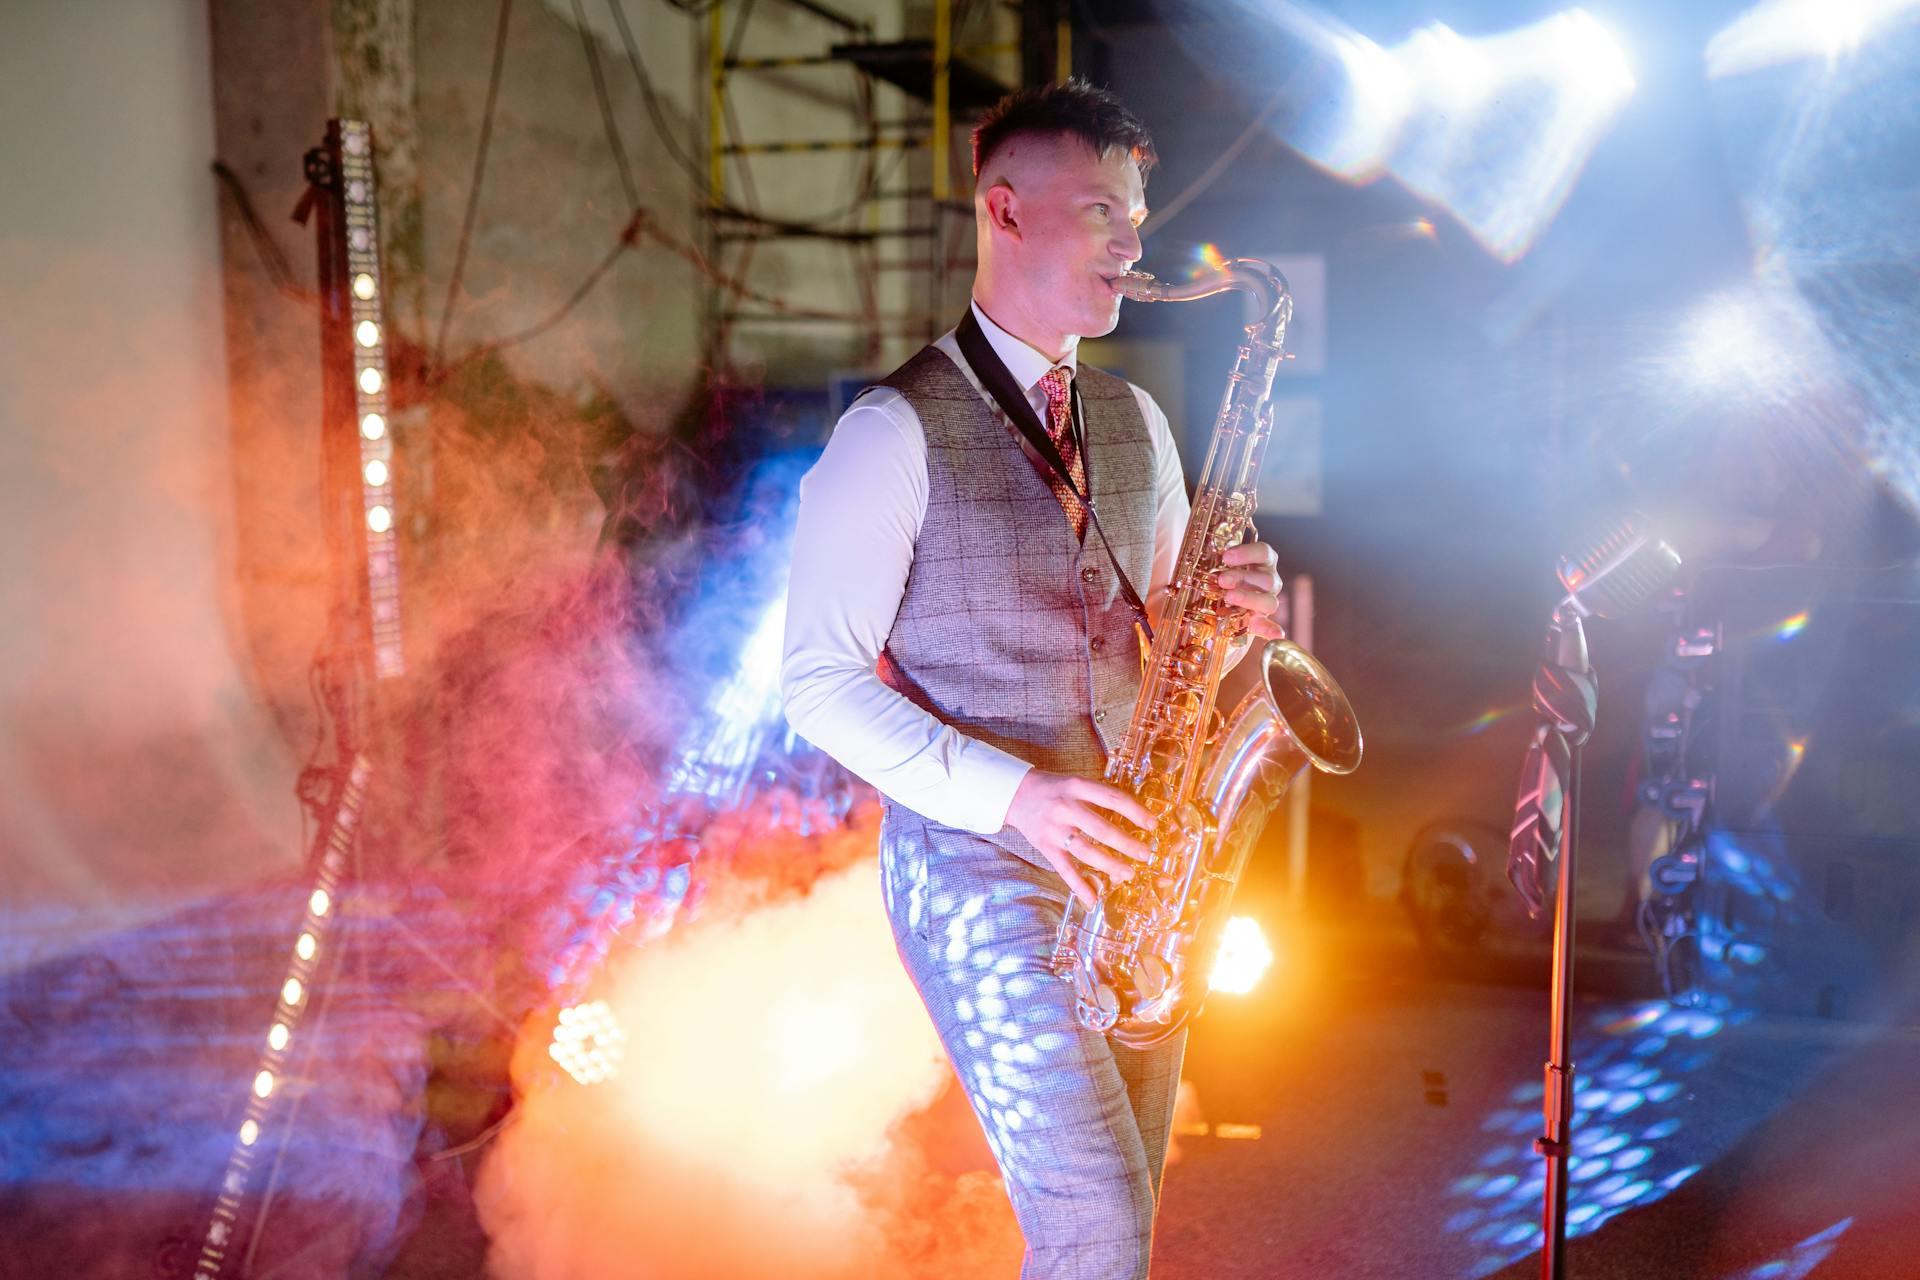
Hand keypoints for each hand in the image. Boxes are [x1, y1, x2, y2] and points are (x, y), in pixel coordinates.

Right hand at [1004, 769, 1155, 908]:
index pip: (1112, 798)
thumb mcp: (1076, 783)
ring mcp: (1055, 830)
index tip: (1153, 824)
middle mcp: (1066, 808)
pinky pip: (1065, 870)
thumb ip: (1099, 797)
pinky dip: (1080, 886)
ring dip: (1110, 864)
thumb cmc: (1053, 789)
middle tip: (1146, 855)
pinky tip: (1093, 900)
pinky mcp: (1046, 848)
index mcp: (1077, 787)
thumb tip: (1132, 818)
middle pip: (1101, 829)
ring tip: (1128, 873)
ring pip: (1086, 851)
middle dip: (1127, 844)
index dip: (1135, 812)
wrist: (1015, 794)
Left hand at [1217, 540, 1285, 641]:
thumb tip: (1202, 552)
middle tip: (1222, 580)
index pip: (1263, 552)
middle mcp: (1269, 580)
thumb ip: (1214, 558)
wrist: (1220, 598)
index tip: (1226, 556)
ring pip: (1268, 601)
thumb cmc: (1220, 574)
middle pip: (1266, 579)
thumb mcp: (1218, 563)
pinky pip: (1268, 625)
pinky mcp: (1259, 620)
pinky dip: (1271, 630)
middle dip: (1242, 578)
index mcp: (1263, 561)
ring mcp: (1266, 600)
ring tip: (1229, 597)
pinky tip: (1276, 635)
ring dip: (1248, 599)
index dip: (1247, 553)